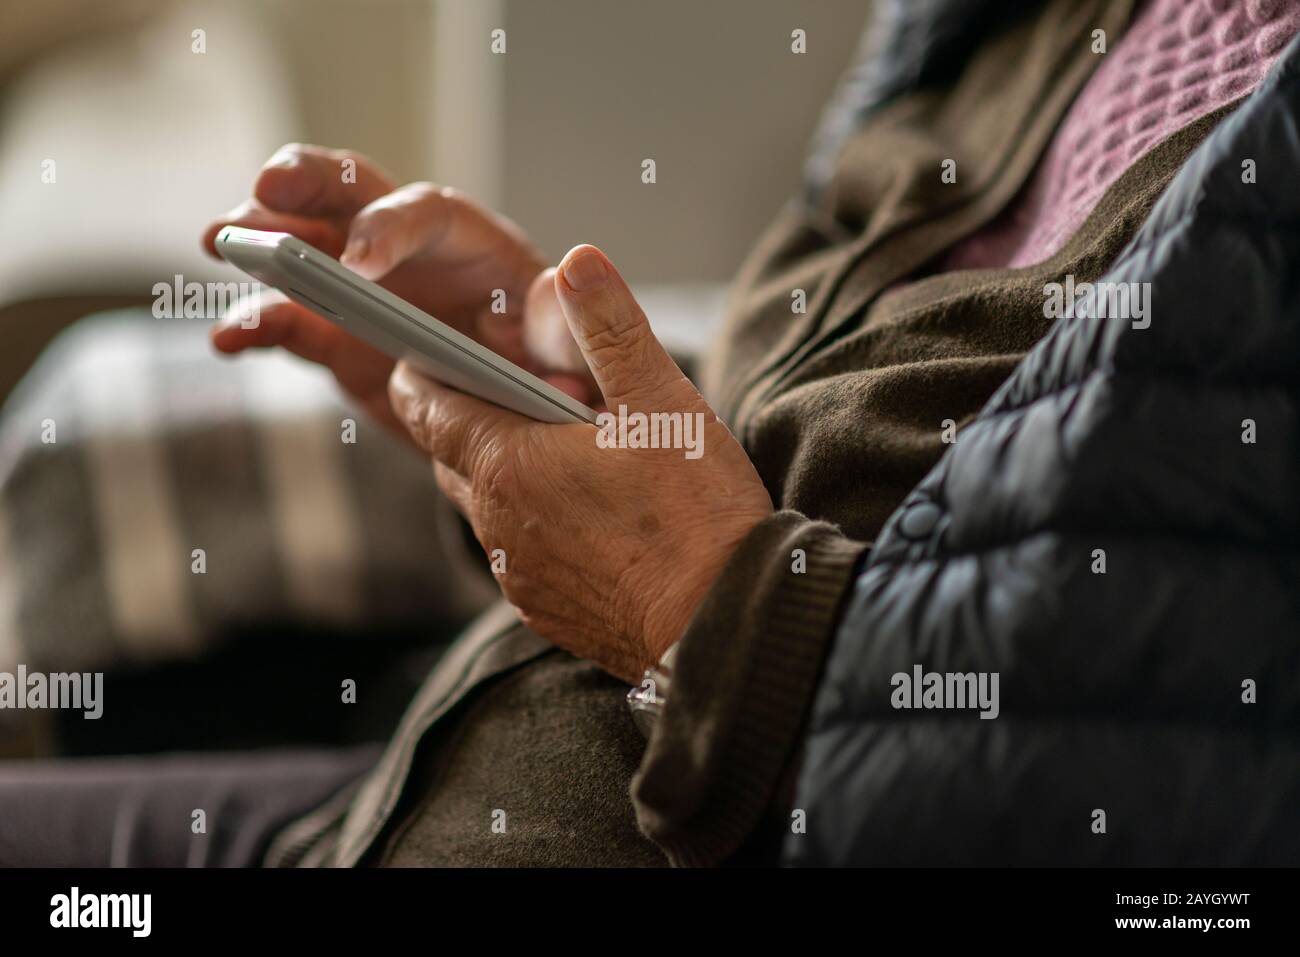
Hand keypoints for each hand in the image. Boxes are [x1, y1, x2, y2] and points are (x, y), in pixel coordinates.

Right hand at [201, 143, 596, 439]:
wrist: (520, 414)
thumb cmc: (552, 370)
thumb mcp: (570, 349)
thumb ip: (565, 323)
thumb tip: (559, 284)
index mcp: (475, 246)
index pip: (428, 213)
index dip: (390, 228)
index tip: (359, 264)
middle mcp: (413, 252)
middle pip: (355, 194)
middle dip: (309, 183)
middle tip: (264, 191)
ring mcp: (365, 289)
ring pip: (305, 243)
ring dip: (262, 237)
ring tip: (222, 242)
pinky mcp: (338, 336)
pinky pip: (290, 323)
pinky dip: (257, 326)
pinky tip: (227, 341)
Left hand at [388, 244, 773, 682]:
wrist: (726, 626)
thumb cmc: (697, 514)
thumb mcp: (664, 403)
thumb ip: (612, 327)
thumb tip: (577, 261)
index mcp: (508, 464)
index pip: (425, 406)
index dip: (422, 371)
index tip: (430, 351)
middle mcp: (496, 524)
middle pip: (450, 455)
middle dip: (469, 418)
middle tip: (518, 392)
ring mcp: (517, 575)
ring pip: (484, 506)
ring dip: (505, 472)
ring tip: (562, 451)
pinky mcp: (544, 609)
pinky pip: (516, 553)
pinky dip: (531, 522)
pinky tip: (587, 514)